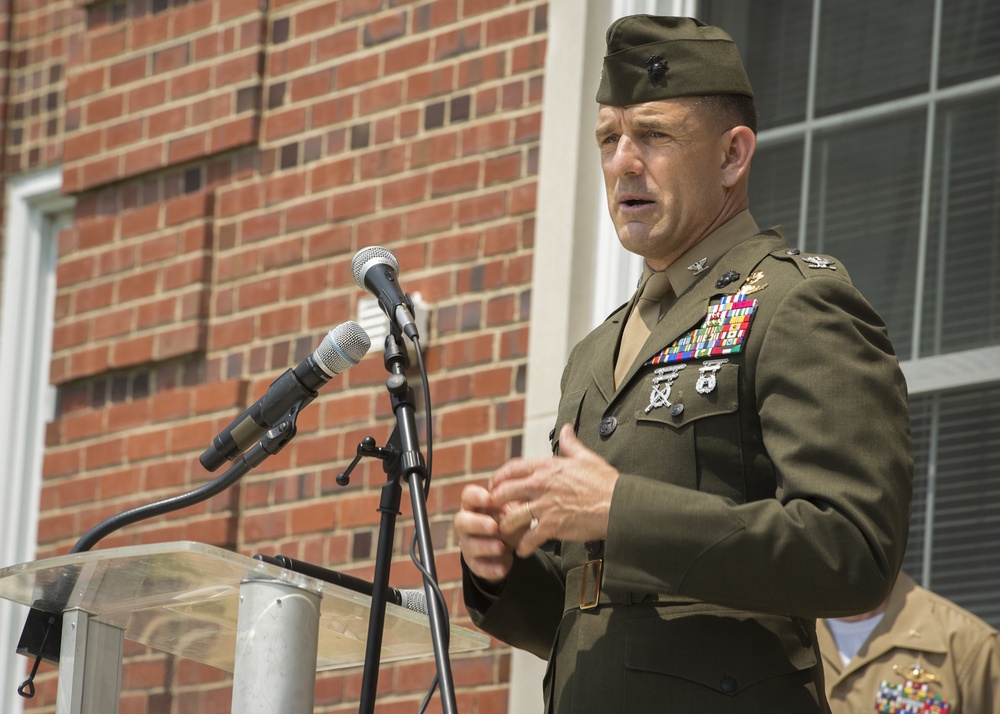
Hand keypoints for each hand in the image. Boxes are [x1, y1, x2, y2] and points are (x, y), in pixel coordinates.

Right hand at [453, 483, 513, 582]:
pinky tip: (503, 568)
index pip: (468, 495)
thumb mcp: (514, 508)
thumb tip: (523, 494)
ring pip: (468, 545)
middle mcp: (466, 523)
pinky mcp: (474, 562)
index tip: (489, 499)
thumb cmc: (508, 518)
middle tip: (494, 527)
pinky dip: (490, 568)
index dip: (476, 496)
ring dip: (485, 546)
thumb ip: (515, 501)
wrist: (508, 544)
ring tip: (502, 547)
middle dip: (477, 524)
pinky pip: (478, 567)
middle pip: (461, 521)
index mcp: (474, 505)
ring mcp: (468, 543)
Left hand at [491, 424, 619, 556]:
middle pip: (504, 492)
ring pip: (511, 517)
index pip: (512, 468)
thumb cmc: (605, 482)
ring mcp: (545, 506)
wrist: (618, 505)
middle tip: (493, 511)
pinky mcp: (552, 526)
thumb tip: (566, 430)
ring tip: (505, 533)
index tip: (495, 485)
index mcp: (547, 467)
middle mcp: (540, 484)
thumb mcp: (586, 457)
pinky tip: (523, 550)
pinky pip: (529, 538)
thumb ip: (571, 444)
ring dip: (506, 527)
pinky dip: (524, 547)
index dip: (499, 477)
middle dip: (495, 502)